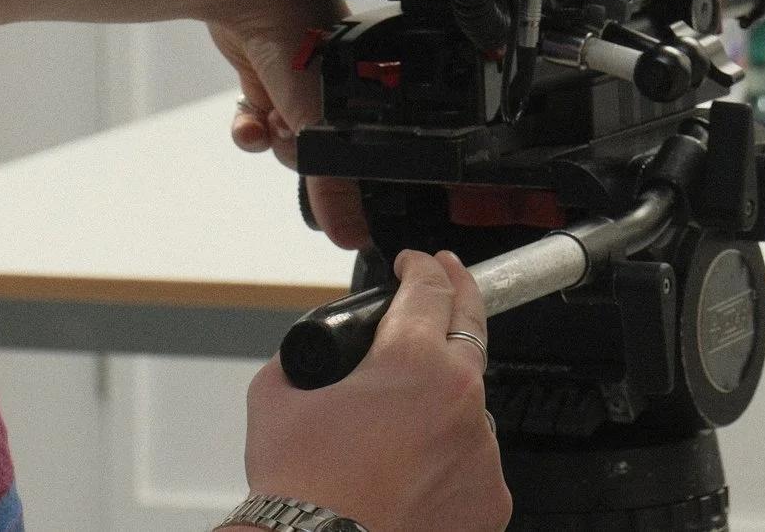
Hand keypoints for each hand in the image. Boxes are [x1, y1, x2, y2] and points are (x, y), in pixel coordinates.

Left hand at [207, 0, 369, 248]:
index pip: (370, 148)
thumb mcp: (319, 121)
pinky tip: (250, 121)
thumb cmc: (296, 35)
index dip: (348, 172)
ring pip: (289, 139)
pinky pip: (260, 122)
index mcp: (372, 83)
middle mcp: (341, 82)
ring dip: (274, 139)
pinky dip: (251, 129)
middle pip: (323, 149)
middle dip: (300, 151)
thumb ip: (332, 184)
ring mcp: (301, 79)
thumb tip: (352, 236)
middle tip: (294, 134)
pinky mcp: (266, 77)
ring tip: (270, 118)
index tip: (334, 191)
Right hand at [240, 251, 509, 531]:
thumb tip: (308, 359)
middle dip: (457, 297)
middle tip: (448, 281)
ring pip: (469, 405)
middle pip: (471, 328)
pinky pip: (473, 461)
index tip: (415, 264)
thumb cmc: (299, 492)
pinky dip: (449, 458)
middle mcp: (460, 398)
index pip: (431, 287)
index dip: (420, 266)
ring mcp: (481, 451)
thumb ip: (300, 360)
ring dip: (445, 399)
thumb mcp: (275, 397)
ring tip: (400, 426)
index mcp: (413, 360)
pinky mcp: (489, 499)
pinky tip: (412, 474)